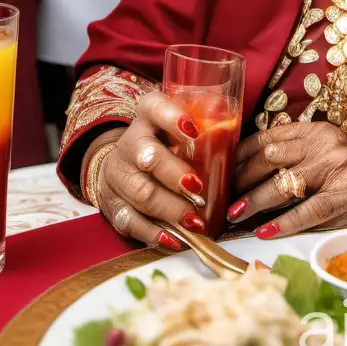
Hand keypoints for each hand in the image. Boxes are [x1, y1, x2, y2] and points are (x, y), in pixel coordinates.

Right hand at [89, 91, 207, 248]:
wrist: (121, 165)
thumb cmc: (164, 146)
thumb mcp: (178, 130)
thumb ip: (204, 130)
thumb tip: (235, 130)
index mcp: (148, 117)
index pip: (153, 107)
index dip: (172, 117)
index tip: (194, 131)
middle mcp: (129, 143)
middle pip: (148, 157)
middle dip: (175, 175)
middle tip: (199, 189)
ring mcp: (117, 174)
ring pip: (140, 192)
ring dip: (171, 209)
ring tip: (194, 220)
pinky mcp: (110, 203)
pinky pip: (129, 221)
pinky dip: (153, 233)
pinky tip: (174, 238)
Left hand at [231, 123, 346, 237]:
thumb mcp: (329, 152)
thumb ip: (296, 157)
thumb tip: (245, 175)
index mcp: (318, 131)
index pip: (269, 138)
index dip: (239, 156)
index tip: (221, 171)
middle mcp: (328, 146)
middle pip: (271, 159)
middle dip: (240, 180)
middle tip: (221, 198)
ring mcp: (340, 170)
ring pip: (285, 185)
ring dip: (255, 202)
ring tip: (235, 215)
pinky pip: (309, 211)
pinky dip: (283, 223)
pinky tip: (265, 231)